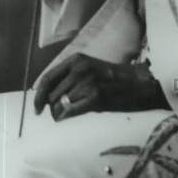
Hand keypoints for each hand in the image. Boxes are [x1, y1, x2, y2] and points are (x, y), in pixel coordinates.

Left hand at [34, 54, 169, 120]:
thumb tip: (48, 96)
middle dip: (51, 107)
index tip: (37, 108)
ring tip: (67, 115)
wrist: (141, 84)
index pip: (47, 78)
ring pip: (59, 104)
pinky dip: (65, 117)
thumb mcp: (89, 70)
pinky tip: (68, 117)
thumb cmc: (114, 80)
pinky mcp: (96, 97)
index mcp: (75, 60)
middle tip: (57, 115)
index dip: (39, 95)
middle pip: (51, 94)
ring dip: (59, 114)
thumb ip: (70, 79)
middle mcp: (79, 69)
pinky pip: (70, 111)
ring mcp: (87, 82)